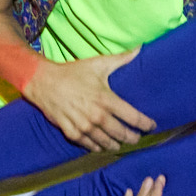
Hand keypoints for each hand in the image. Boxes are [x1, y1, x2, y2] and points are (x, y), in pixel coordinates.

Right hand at [23, 49, 152, 149]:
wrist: (43, 81)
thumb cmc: (72, 72)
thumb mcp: (98, 64)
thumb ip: (121, 58)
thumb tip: (139, 47)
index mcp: (107, 99)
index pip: (133, 117)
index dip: (146, 124)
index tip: (152, 127)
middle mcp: (97, 116)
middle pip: (122, 134)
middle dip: (132, 138)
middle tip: (137, 139)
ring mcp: (84, 126)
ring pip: (106, 142)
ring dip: (115, 145)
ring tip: (121, 145)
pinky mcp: (71, 132)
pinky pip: (88, 145)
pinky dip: (96, 148)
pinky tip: (101, 147)